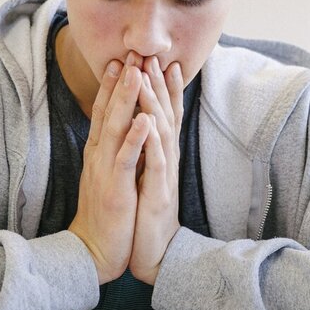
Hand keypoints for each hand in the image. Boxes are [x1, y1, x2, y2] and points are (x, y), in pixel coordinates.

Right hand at [68, 56, 153, 283]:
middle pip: (109, 111)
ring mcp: (105, 169)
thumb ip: (116, 151)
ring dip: (125, 100)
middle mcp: (99, 155)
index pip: (106, 112)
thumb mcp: (111, 176)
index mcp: (100, 152)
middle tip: (128, 53)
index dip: (114, 86)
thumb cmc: (107, 214)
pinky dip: (135, 137)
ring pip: (115, 127)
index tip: (122, 60)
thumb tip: (125, 129)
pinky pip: (125, 158)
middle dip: (119, 82)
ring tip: (135, 73)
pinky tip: (144, 119)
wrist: (95, 250)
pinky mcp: (114, 187)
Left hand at [128, 57, 182, 283]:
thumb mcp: (145, 179)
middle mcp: (166, 160)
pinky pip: (156, 161)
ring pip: (161, 132)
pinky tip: (147, 121)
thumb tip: (143, 131)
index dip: (162, 88)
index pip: (162, 116)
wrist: (152, 254)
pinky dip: (151, 139)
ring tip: (145, 76)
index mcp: (159, 156)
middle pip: (165, 115)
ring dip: (154, 103)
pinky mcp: (159, 192)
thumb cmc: (146, 217)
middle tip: (153, 55)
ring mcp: (165, 176)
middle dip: (159, 84)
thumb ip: (146, 154)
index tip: (158, 61)